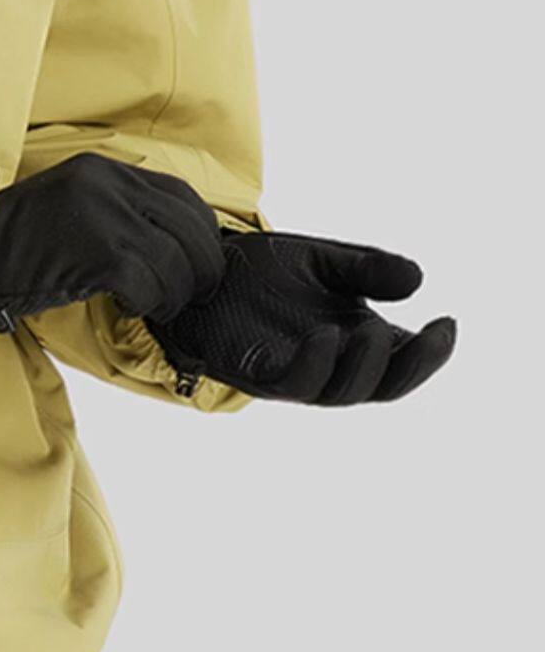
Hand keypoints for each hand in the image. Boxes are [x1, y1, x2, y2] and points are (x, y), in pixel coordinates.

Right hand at [0, 151, 225, 333]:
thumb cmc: (14, 238)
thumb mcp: (70, 202)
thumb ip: (114, 208)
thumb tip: (167, 242)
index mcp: (103, 169)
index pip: (181, 193)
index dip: (202, 230)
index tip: (203, 256)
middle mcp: (109, 185)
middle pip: (189, 226)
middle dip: (204, 266)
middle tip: (198, 291)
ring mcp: (104, 218)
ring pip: (176, 260)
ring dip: (178, 292)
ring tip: (162, 306)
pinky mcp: (97, 254)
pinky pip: (149, 284)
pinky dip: (150, 302)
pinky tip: (130, 306)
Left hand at [140, 228, 457, 403]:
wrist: (202, 266)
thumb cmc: (266, 271)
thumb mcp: (325, 259)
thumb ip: (367, 268)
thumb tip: (417, 276)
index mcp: (356, 340)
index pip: (403, 362)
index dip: (430, 353)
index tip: (447, 323)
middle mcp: (330, 364)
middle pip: (378, 387)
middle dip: (404, 367)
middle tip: (416, 334)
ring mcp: (293, 372)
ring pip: (337, 392)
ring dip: (361, 368)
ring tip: (373, 332)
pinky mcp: (254, 371)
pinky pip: (288, 382)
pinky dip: (312, 364)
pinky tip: (324, 337)